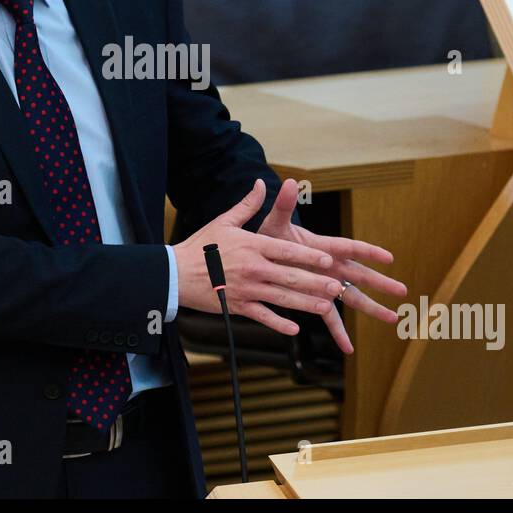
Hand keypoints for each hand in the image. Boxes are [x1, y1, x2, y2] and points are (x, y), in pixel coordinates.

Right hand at [173, 179, 352, 339]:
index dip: (309, 256)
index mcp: (252, 246)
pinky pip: (263, 317)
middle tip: (337, 287)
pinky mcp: (238, 307)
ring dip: (306, 304)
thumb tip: (262, 184)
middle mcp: (253, 269)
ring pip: (282, 298)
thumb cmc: (201, 245)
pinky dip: (279, 324)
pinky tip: (295, 329)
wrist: (176, 273)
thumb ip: (247, 205)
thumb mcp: (224, 221)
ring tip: (326, 307)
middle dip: (315, 283)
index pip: (287, 251)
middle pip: (290, 276)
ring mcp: (246, 290)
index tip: (328, 260)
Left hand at [257, 178, 403, 353]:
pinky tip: (349, 349)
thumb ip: (282, 206)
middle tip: (403, 291)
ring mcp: (326, 283)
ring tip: (394, 319)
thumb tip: (287, 182)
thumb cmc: (269, 236)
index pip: (349, 248)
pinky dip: (339, 333)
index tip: (388, 257)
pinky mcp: (317, 298)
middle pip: (359, 275)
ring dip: (372, 309)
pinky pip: (330, 318)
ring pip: (353, 297)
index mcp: (322, 246)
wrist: (260, 255)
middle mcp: (330, 266)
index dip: (367, 252)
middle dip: (381, 283)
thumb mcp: (274, 223)